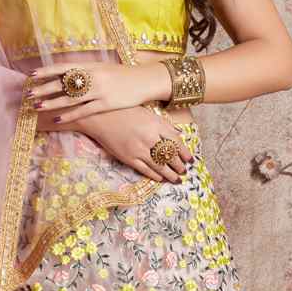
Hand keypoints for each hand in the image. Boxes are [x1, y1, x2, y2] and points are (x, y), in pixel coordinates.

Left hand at [23, 60, 165, 121]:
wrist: (144, 81)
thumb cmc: (122, 75)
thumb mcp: (102, 68)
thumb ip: (86, 71)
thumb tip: (67, 75)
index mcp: (91, 65)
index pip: (63, 67)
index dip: (47, 71)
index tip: (31, 75)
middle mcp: (93, 77)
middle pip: (63, 83)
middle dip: (44, 89)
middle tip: (27, 94)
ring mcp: (99, 91)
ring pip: (70, 98)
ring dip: (51, 103)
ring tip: (37, 107)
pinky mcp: (106, 104)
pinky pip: (83, 111)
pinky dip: (69, 115)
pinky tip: (57, 119)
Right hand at [37, 104, 194, 183]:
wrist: (100, 116)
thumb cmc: (124, 111)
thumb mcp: (147, 113)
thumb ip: (163, 124)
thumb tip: (178, 134)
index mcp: (156, 125)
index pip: (175, 142)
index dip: (184, 152)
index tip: (190, 158)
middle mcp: (149, 138)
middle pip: (169, 156)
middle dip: (179, 165)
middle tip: (184, 171)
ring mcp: (138, 149)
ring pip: (159, 166)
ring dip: (169, 174)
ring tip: (176, 179)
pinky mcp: (128, 158)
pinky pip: (144, 169)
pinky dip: (154, 175)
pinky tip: (160, 178)